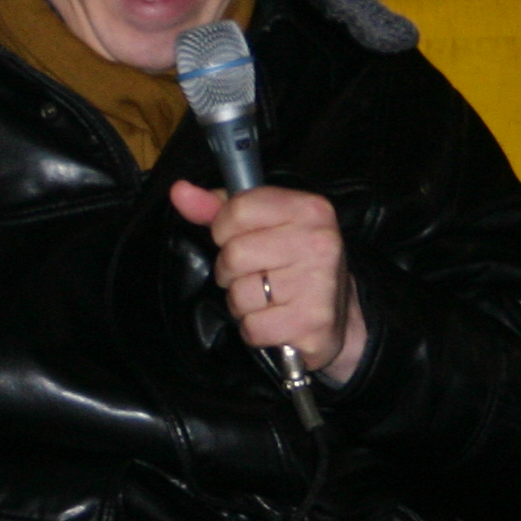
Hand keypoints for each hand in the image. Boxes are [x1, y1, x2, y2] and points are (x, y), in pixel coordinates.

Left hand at [168, 180, 369, 385]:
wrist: (340, 314)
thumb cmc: (294, 263)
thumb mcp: (263, 226)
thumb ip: (218, 208)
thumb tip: (180, 191)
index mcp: (308, 208)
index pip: (236, 210)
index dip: (225, 230)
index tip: (240, 239)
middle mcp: (318, 241)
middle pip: (233, 254)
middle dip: (231, 271)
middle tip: (255, 274)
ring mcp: (317, 282)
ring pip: (239, 294)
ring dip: (242, 302)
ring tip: (266, 298)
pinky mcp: (311, 321)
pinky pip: (252, 326)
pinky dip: (254, 328)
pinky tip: (275, 319)